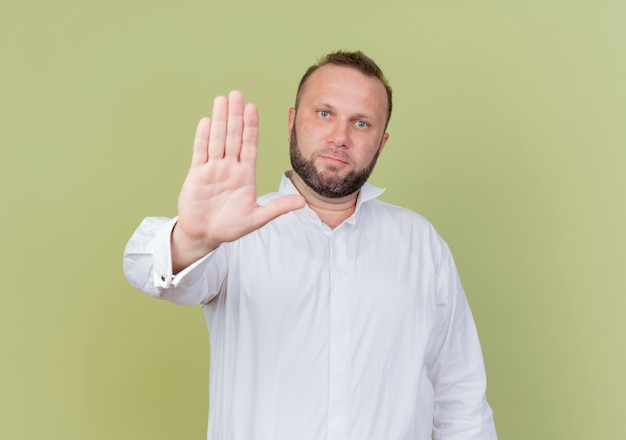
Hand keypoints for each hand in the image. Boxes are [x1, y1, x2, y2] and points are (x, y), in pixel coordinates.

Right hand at [172, 91, 304, 271]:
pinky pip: (200, 152)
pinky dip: (203, 137)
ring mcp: (213, 169)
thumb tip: (303, 202)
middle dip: (235, 116)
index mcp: (246, 175)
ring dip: (219, 120)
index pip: (250, 145)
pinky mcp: (197, 174)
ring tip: (222, 100)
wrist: (205, 235)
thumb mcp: (257, 219)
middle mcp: (230, 167)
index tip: (253, 108)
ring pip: (217, 139)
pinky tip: (206, 121)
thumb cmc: (230, 227)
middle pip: (233, 137)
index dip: (251, 127)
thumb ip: (277, 208)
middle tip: (237, 94)